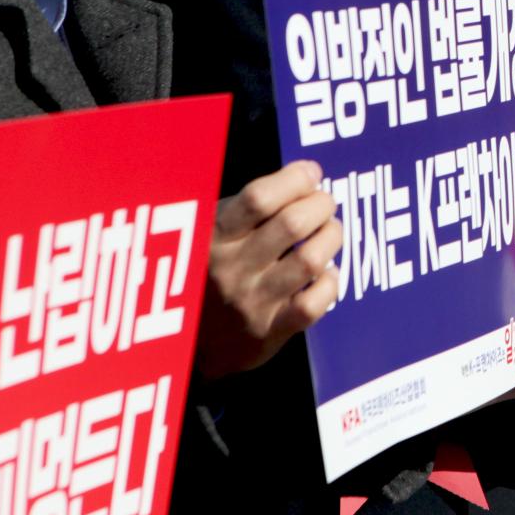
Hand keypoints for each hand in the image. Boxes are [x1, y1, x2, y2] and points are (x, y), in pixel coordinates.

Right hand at [196, 160, 341, 379]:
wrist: (183, 342)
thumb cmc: (206, 271)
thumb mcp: (206, 231)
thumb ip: (244, 206)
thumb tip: (303, 175)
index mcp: (212, 237)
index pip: (260, 198)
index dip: (295, 179)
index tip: (310, 173)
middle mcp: (230, 269)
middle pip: (293, 224)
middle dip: (321, 204)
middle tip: (325, 202)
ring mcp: (250, 303)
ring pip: (310, 260)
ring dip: (331, 237)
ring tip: (330, 232)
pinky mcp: (269, 332)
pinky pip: (314, 304)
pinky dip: (330, 283)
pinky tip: (326, 273)